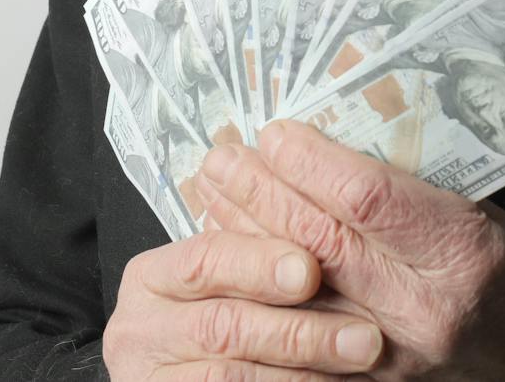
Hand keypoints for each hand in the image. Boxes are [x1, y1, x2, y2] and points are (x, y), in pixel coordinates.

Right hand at [103, 228, 384, 380]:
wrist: (199, 372)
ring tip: (361, 359)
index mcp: (157, 275)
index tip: (311, 267)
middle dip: (298, 329)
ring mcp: (150, 376)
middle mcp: (141, 326)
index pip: (205, 258)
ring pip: (229, 376)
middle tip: (363, 335)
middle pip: (222, 324)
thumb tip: (289, 146)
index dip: (259, 262)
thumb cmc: (230, 316)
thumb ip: (258, 232)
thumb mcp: (235, 273)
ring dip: (305, 369)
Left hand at [196, 121, 504, 381]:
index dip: (311, 161)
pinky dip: (258, 294)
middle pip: (322, 241)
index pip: (368, 199)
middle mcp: (423, 309)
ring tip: (211, 194)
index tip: (276, 133)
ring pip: (296, 292)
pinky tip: (230, 258)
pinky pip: (296, 336)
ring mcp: (391, 356)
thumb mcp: (477, 205)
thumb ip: (407, 182)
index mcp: (461, 251)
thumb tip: (324, 136)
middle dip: (262, 192)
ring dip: (245, 237)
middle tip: (224, 155)